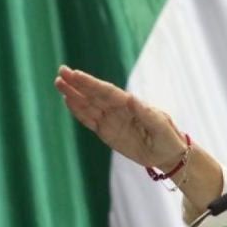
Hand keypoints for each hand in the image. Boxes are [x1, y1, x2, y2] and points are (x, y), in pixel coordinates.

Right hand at [54, 66, 186, 169]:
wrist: (167, 154)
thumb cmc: (167, 137)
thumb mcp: (159, 125)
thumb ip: (144, 112)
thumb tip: (130, 98)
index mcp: (130, 104)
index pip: (106, 91)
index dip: (90, 83)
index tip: (75, 74)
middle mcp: (118, 109)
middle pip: (94, 94)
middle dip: (77, 84)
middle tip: (61, 72)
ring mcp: (111, 120)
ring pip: (88, 105)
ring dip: (73, 95)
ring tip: (59, 83)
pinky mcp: (106, 132)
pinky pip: (89, 120)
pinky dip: (78, 111)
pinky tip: (68, 101)